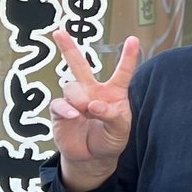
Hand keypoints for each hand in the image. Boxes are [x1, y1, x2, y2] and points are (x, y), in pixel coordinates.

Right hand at [48, 30, 140, 190]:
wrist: (92, 159)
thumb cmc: (110, 140)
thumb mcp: (120, 131)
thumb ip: (112, 116)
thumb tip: (94, 105)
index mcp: (113, 93)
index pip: (122, 72)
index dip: (128, 57)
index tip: (133, 40)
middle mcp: (92, 91)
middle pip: (79, 65)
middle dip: (68, 48)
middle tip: (58, 32)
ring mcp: (75, 100)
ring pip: (71, 86)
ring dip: (78, 98)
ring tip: (85, 111)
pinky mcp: (60, 112)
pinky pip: (58, 103)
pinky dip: (65, 108)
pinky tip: (73, 115)